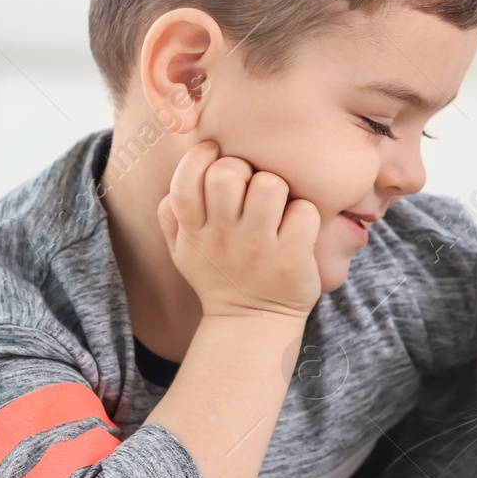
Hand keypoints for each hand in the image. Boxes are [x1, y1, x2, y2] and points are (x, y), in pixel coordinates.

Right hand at [156, 140, 321, 319]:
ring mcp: (259, 248)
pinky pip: (304, 211)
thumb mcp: (183, 249)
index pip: (184, 183)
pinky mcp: (292, 259)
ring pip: (269, 185)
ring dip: (277, 187)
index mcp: (194, 231)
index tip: (214, 155)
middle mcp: (223, 238)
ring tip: (276, 206)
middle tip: (250, 186)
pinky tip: (297, 227)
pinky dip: (304, 214)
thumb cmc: (219, 273)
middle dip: (242, 168)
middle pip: (226, 174)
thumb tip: (182, 174)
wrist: (252, 322)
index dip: (197, 159)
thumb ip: (171, 213)